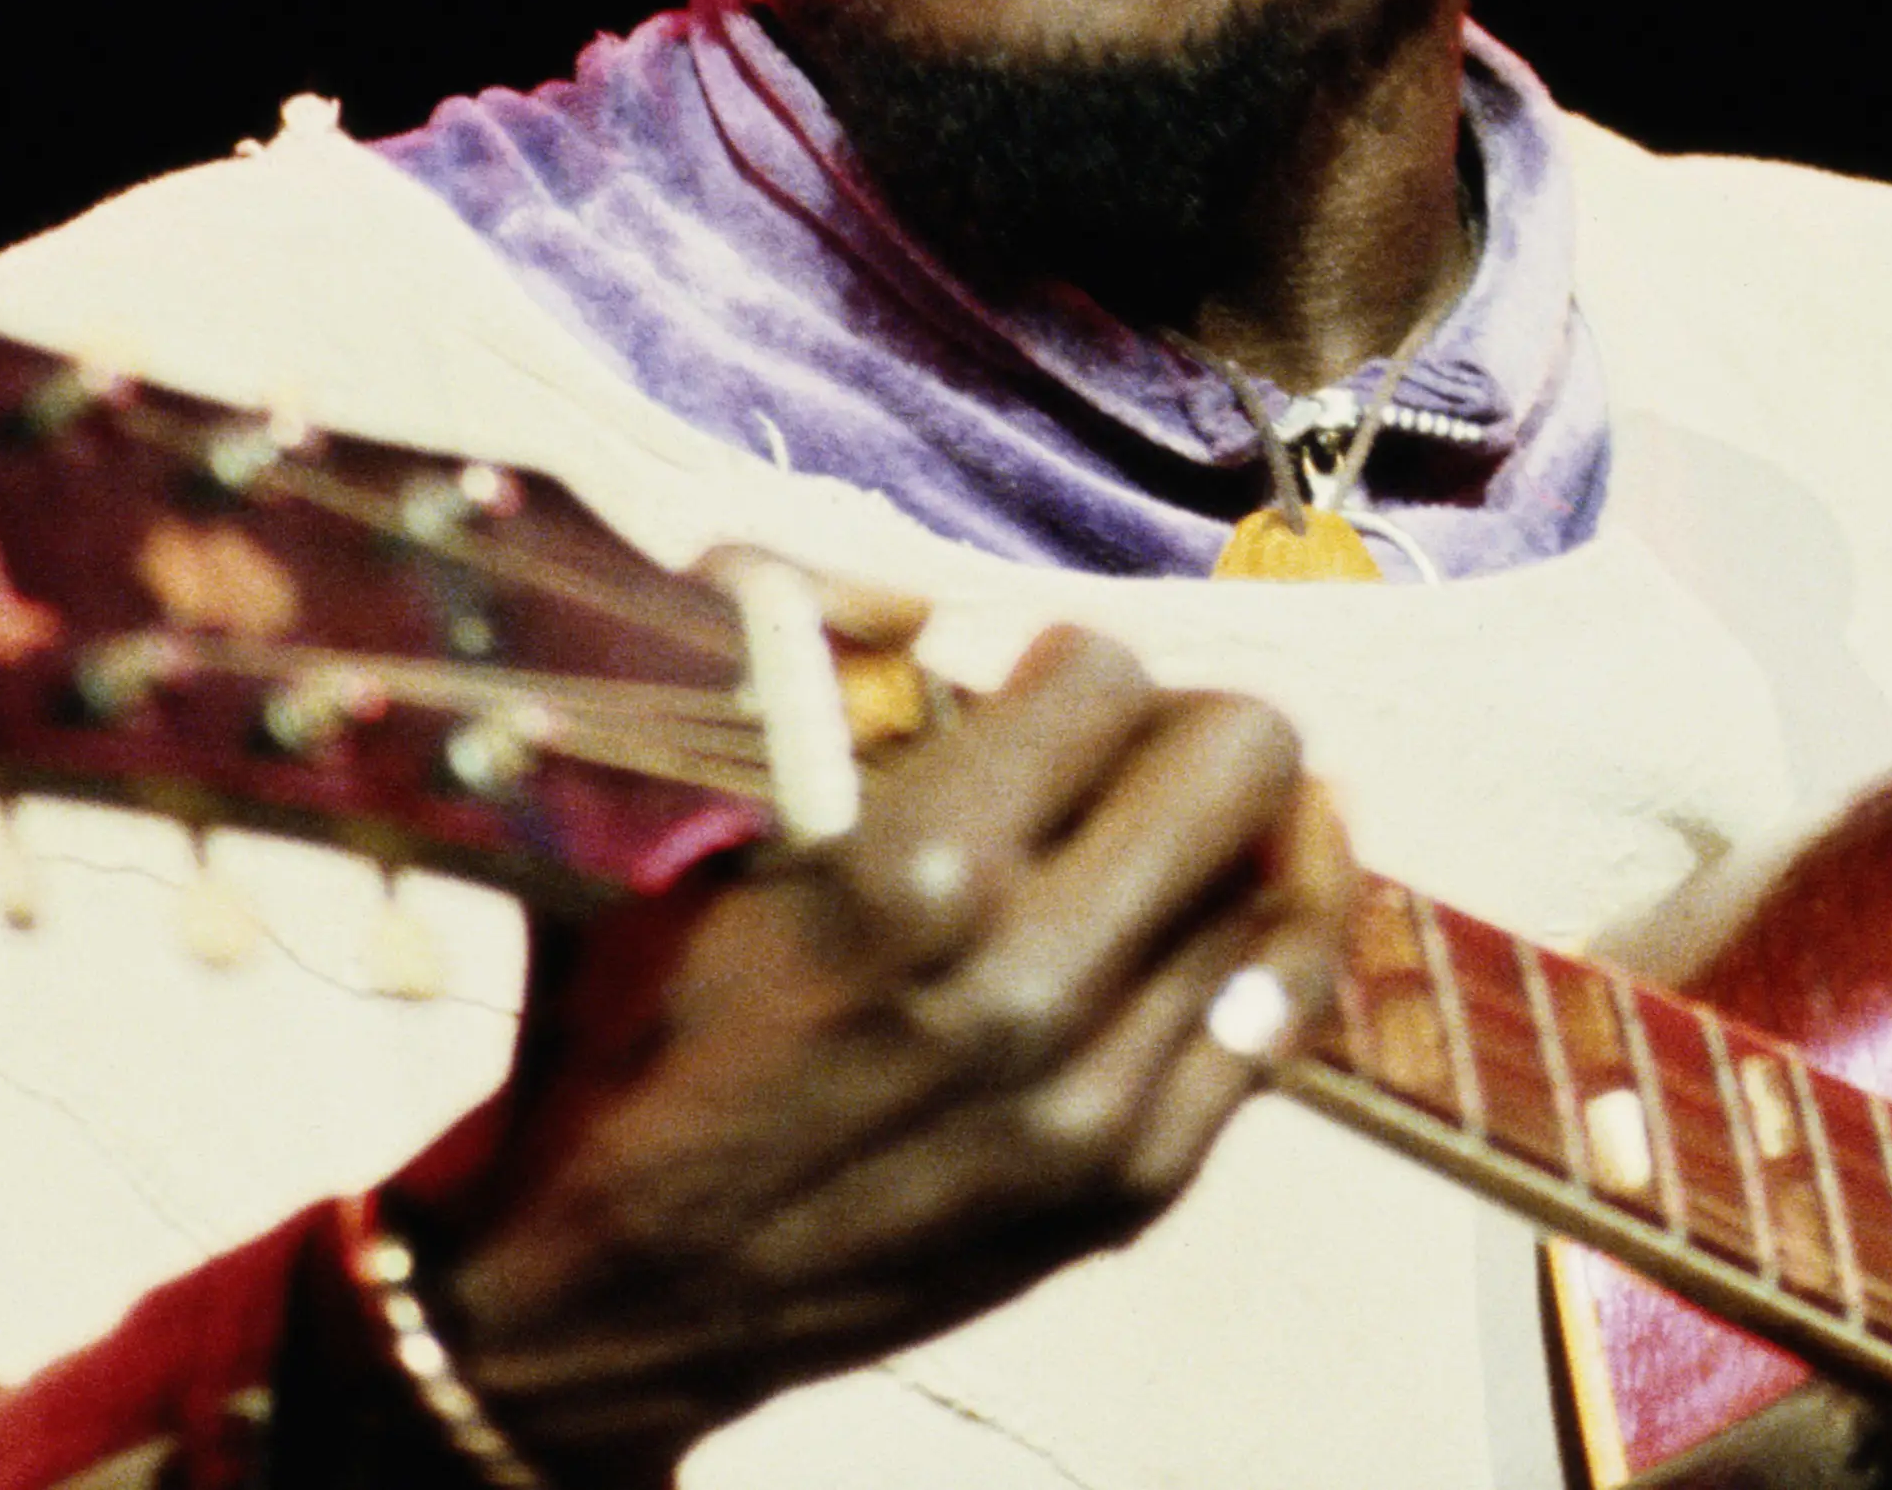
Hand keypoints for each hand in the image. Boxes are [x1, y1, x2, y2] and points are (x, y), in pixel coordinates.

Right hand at [398, 622, 1351, 1479]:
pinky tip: (1240, 903)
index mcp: (909, 877)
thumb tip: (912, 596)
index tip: (1036, 689)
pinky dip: (1270, 939)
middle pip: (1240, 760)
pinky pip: (1277, 1015)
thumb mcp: (663, 821)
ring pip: (1278, 881)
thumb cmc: (630, 1033)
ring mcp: (1092, 1102)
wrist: (613, 1294)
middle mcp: (1022, 988)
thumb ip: (771, 653)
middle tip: (1133, 747)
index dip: (1071, 663)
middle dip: (1187, 721)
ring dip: (1234, 832)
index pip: (1106, 678)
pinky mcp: (1129, 1189)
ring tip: (1184, 823)